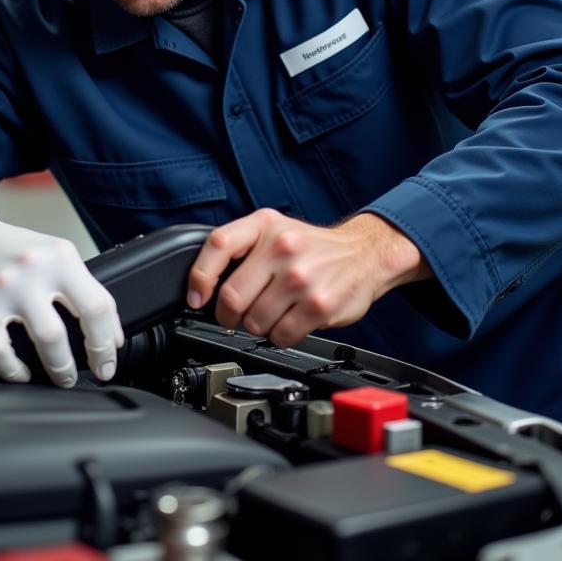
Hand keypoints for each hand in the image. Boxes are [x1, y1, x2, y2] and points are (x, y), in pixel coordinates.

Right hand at [0, 210, 123, 386]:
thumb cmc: (12, 250)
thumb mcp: (53, 255)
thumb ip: (78, 285)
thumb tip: (107, 330)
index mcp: (60, 256)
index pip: (98, 302)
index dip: (109, 337)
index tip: (110, 355)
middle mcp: (35, 269)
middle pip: (74, 324)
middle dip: (92, 356)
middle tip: (96, 370)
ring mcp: (5, 288)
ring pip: (44, 340)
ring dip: (59, 367)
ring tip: (64, 376)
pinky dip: (14, 370)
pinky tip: (22, 373)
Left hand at [187, 209, 428, 347]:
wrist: (365, 253)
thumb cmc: (313, 246)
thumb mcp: (275, 229)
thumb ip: (241, 247)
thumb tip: (204, 283)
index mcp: (265, 225)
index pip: (218, 245)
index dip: (199, 276)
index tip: (197, 298)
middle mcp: (282, 247)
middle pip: (231, 296)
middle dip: (227, 315)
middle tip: (235, 316)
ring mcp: (301, 277)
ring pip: (254, 322)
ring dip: (258, 326)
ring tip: (273, 312)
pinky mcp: (318, 305)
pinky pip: (280, 336)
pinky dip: (280, 336)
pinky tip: (290, 321)